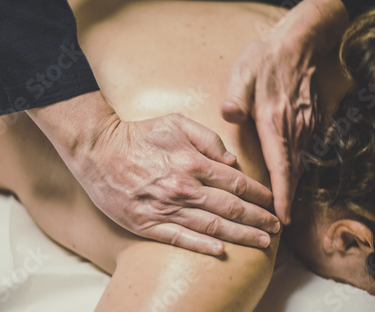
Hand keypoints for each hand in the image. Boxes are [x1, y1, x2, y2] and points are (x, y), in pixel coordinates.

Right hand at [28, 92, 277, 255]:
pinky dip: (202, 247)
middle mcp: (183, 188)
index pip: (236, 182)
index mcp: (192, 162)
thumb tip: (232, 163)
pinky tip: (221, 251)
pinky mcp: (146, 224)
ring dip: (241, 236)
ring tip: (262, 243)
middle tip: (276, 228)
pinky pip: (179, 239)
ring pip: (211, 227)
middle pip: (230, 208)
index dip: (259, 194)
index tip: (273, 201)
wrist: (98, 150)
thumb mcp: (176, 122)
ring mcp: (165, 209)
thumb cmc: (139, 135)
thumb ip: (208, 139)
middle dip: (258, 219)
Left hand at [222, 0, 348, 223]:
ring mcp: (306, 125)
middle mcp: (294, 129)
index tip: (282, 218)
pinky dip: (297, 170)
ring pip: (301, 164)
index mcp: (275, 122)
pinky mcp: (310, 121)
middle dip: (287, 200)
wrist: (299, 43)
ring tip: (281, 209)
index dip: (282, 195)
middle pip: (293, 172)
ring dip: (292, 188)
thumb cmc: (265, 59)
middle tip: (277, 224)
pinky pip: (305, 152)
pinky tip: (289, 178)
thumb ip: (236, 97)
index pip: (281, 167)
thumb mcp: (243, 74)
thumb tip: (228, 114)